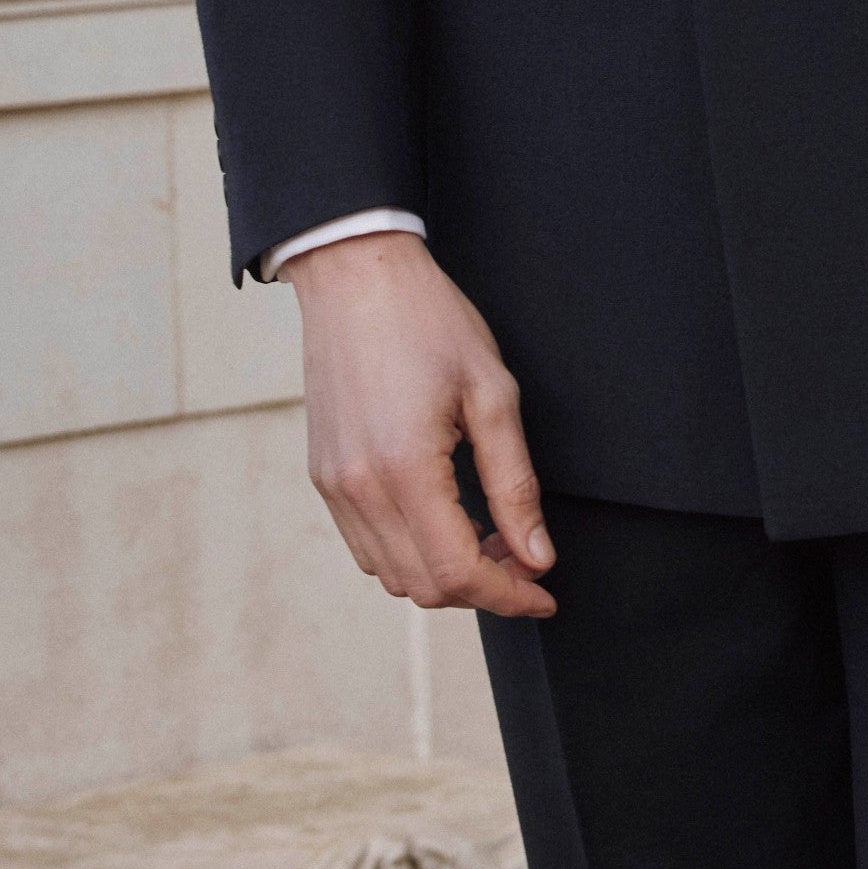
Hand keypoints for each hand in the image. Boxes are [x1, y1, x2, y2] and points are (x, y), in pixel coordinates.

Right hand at [291, 229, 556, 617]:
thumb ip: (515, 483)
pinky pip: (364, 546)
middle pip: (422, 587)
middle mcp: (360, 489)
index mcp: (404, 469)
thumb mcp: (492, 391)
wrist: (355, 273)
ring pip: (390, 575)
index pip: (457, 573)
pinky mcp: (323, 475)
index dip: (507, 595)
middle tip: (523, 557)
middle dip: (480, 588)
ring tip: (486, 534)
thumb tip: (536, 555)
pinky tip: (443, 516)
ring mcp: (334, 486)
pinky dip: (407, 552)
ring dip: (442, 574)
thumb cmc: (428, 319)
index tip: (543, 592)